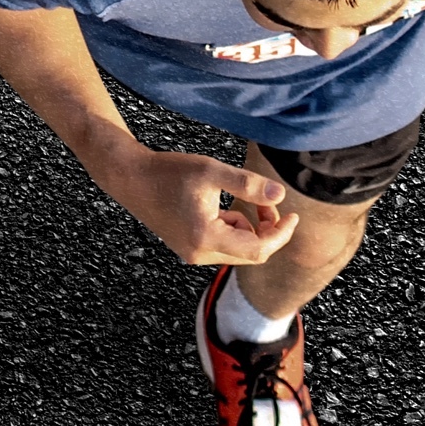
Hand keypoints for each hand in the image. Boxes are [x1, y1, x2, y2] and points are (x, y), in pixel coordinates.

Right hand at [91, 140, 300, 265]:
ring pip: (237, 251)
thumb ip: (246, 184)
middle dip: (267, 229)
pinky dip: (233, 229)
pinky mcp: (188, 248)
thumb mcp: (210, 171)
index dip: (281, 233)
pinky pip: (222, 246)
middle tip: (268, 201)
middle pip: (251, 254)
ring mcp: (192, 254)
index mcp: (207, 237)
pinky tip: (221, 208)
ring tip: (240, 199)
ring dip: (249, 229)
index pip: (259, 249)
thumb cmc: (168, 171)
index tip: (293, 214)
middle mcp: (200, 253)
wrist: (130, 178)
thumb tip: (280, 195)